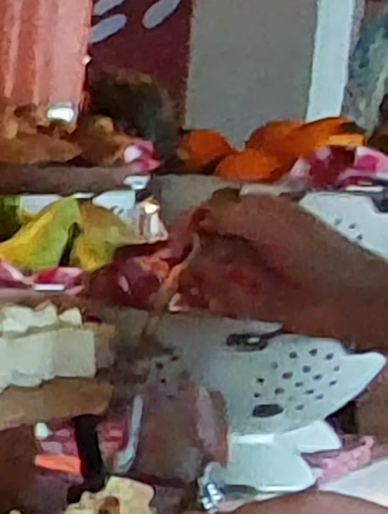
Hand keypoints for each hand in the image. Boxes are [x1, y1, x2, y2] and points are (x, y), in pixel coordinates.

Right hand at [169, 193, 387, 343]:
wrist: (342, 299)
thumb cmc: (312, 253)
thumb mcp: (266, 222)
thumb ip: (226, 215)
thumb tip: (191, 219)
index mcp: (254, 213)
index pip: (207, 211)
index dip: (186, 223)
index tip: (172, 241)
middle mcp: (245, 239)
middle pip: (198, 242)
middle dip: (183, 253)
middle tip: (172, 267)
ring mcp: (243, 271)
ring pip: (201, 271)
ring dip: (191, 278)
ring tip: (186, 287)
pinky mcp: (244, 300)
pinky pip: (212, 298)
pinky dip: (203, 300)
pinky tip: (201, 301)